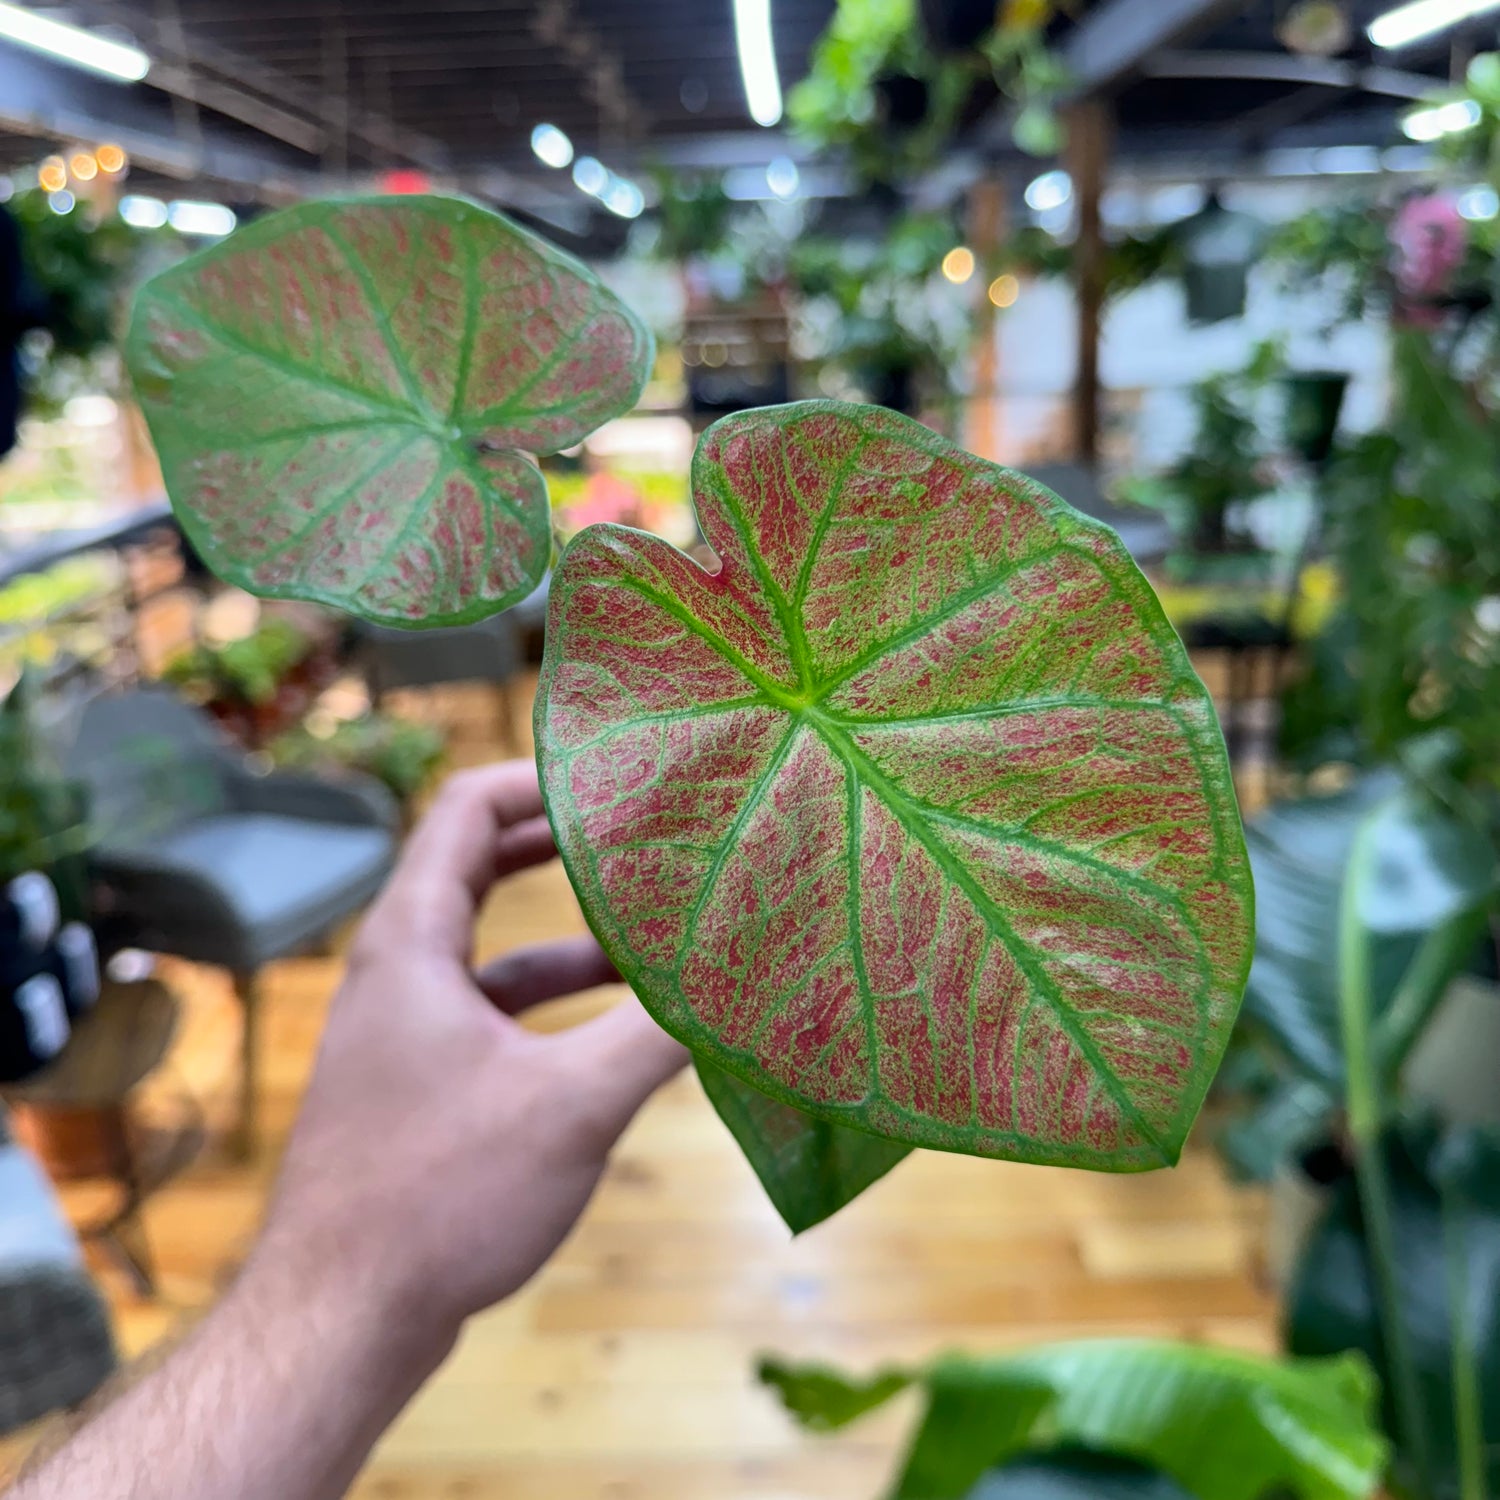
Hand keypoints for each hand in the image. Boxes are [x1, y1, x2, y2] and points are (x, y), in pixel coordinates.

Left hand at [250, 761, 685, 1350]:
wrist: (339, 1321)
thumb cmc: (441, 1195)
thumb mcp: (573, 1103)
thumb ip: (658, 1028)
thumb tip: (743, 971)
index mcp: (411, 941)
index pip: (466, 808)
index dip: (541, 778)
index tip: (620, 776)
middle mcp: (397, 972)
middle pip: (477, 868)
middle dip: (565, 848)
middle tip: (644, 835)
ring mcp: (403, 1031)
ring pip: (492, 952)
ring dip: (571, 940)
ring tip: (655, 938)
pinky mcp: (418, 1086)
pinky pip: (492, 1016)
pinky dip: (553, 1009)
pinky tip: (616, 1035)